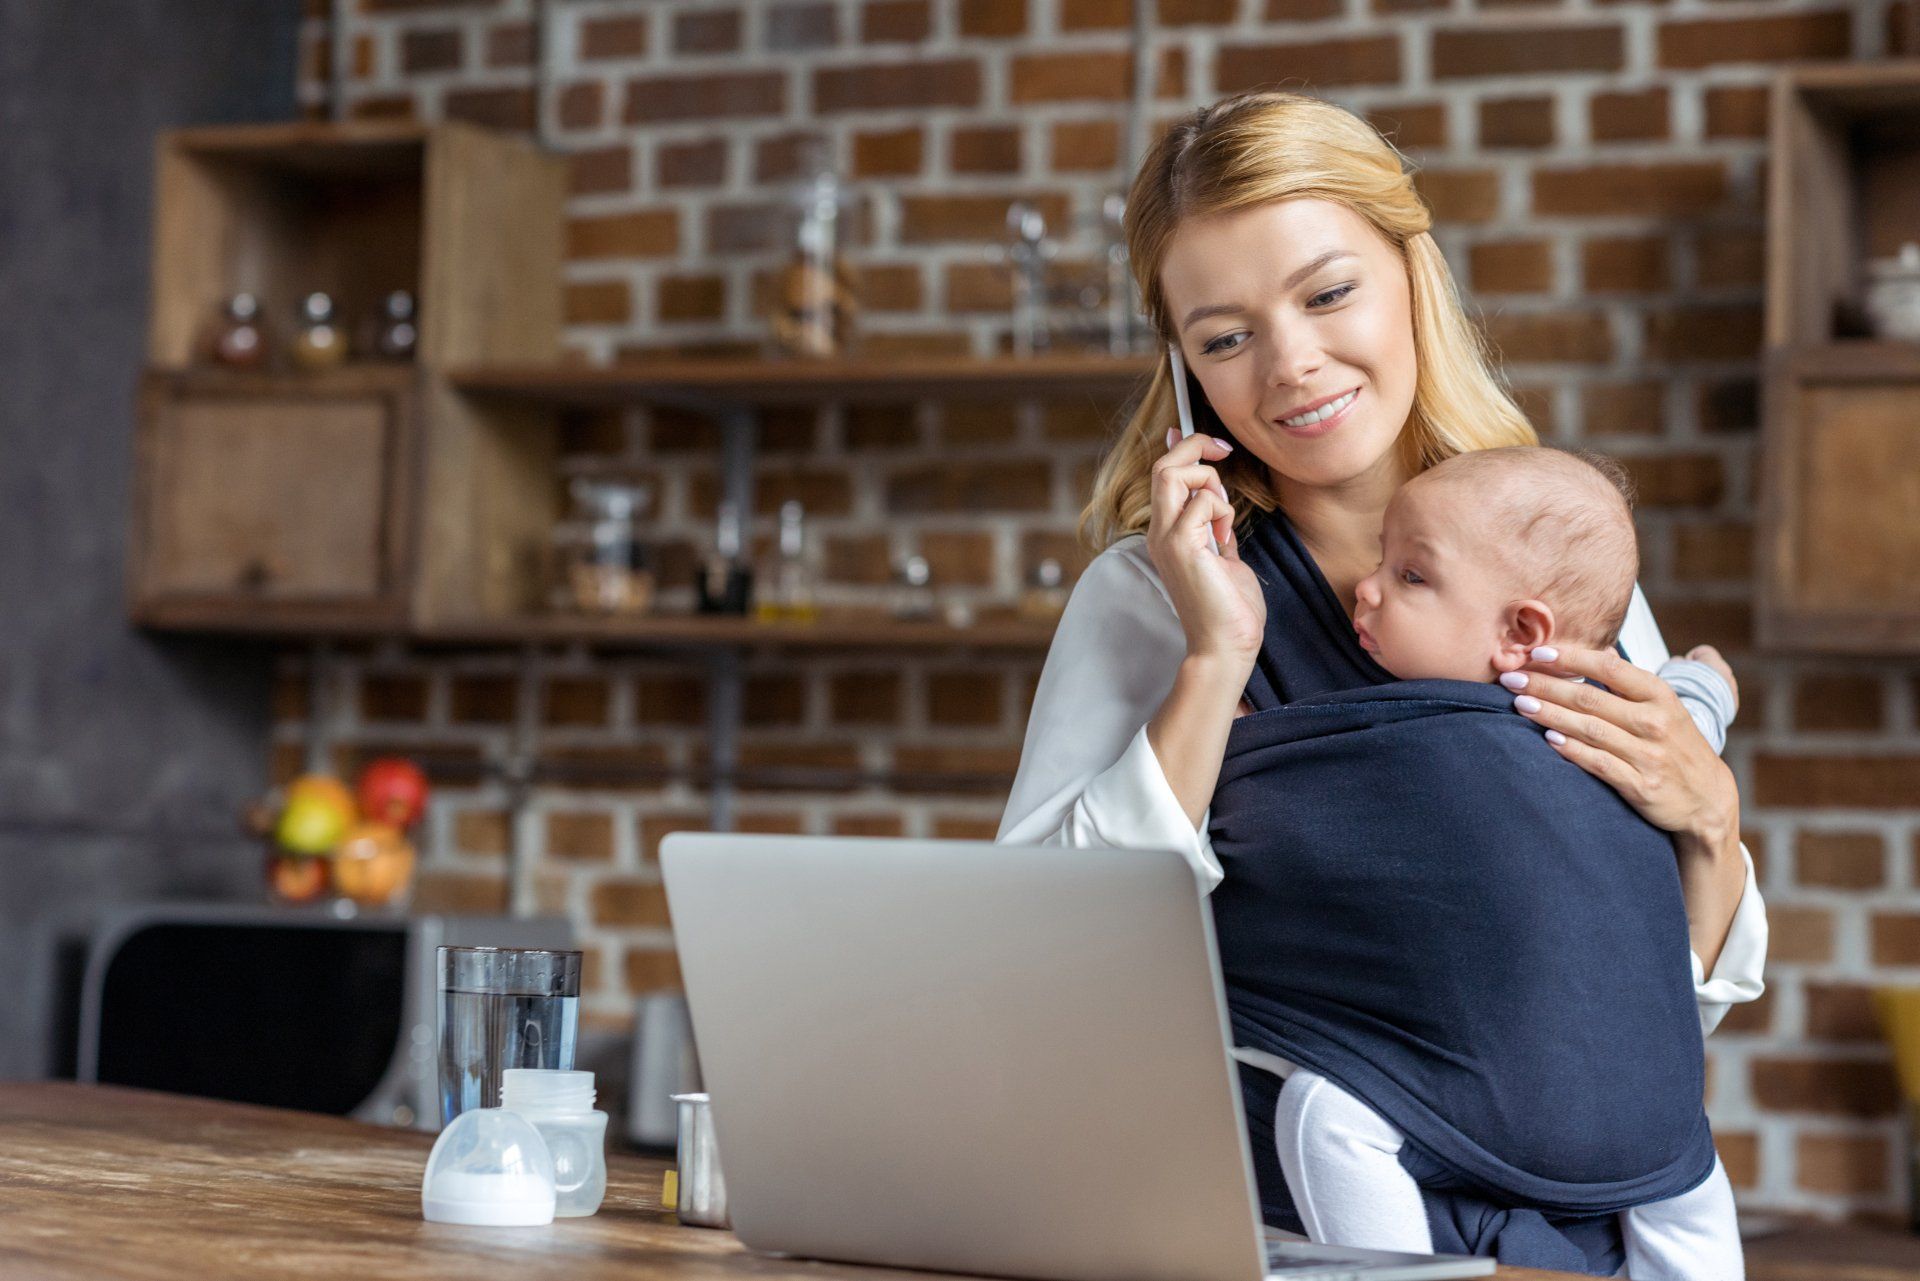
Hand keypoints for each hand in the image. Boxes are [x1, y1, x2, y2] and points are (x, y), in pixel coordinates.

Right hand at [1145, 428, 1265, 665]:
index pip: (1163, 474)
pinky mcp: (1182, 545)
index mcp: (1166, 532)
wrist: (1226, 646)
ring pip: (1173, 473)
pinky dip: (1222, 510)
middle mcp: (1159, 531)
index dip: (1185, 448)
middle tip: (1224, 454)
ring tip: (1226, 516)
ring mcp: (1166, 538)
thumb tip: (1215, 495)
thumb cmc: (1229, 607)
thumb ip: (1216, 524)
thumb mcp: (1224, 554)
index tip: (1215, 445)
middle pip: (1163, 464)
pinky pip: (1202, 501)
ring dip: (1210, 481)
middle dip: (1195, 447)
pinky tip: (1227, 540)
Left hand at [1502, 645, 1737, 845]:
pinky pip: (1598, 764)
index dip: (1571, 658)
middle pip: (1590, 697)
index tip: (1537, 653)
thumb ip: (1629, 683)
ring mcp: (1648, 754)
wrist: (1707, 798)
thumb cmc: (1676, 745)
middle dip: (1545, 685)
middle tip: (1512, 678)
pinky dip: (1572, 750)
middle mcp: (1654, 722)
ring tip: (1519, 703)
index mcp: (1659, 696)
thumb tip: (1599, 649)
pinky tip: (1548, 739)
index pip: (1610, 668)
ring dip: (1550, 714)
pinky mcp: (1640, 784)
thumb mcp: (1664, 707)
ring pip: (1589, 728)